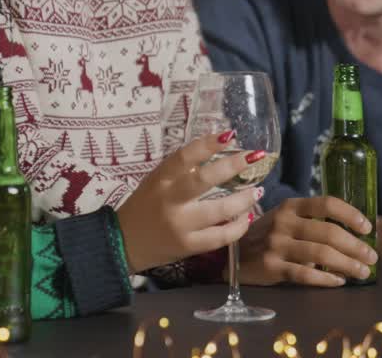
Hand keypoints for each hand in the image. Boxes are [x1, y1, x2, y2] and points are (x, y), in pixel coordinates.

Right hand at [116, 132, 262, 273]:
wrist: (123, 244)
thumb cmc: (143, 207)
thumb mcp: (155, 182)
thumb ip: (180, 171)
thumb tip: (216, 153)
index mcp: (160, 180)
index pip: (184, 157)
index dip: (207, 144)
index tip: (228, 135)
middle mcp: (170, 201)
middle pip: (204, 180)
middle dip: (233, 166)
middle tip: (254, 157)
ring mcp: (181, 226)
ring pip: (219, 210)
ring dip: (243, 199)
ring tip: (257, 190)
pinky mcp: (189, 246)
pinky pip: (220, 237)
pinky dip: (238, 227)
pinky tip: (247, 217)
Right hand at [238, 196, 375, 286]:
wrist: (229, 254)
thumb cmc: (265, 236)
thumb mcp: (284, 220)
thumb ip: (310, 222)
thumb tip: (352, 236)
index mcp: (290, 206)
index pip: (327, 203)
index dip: (351, 214)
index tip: (368, 228)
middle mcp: (283, 222)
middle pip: (329, 232)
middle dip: (356, 246)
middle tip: (372, 257)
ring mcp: (276, 244)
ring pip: (321, 254)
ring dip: (348, 264)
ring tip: (363, 272)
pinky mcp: (271, 267)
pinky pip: (305, 274)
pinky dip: (326, 279)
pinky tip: (339, 281)